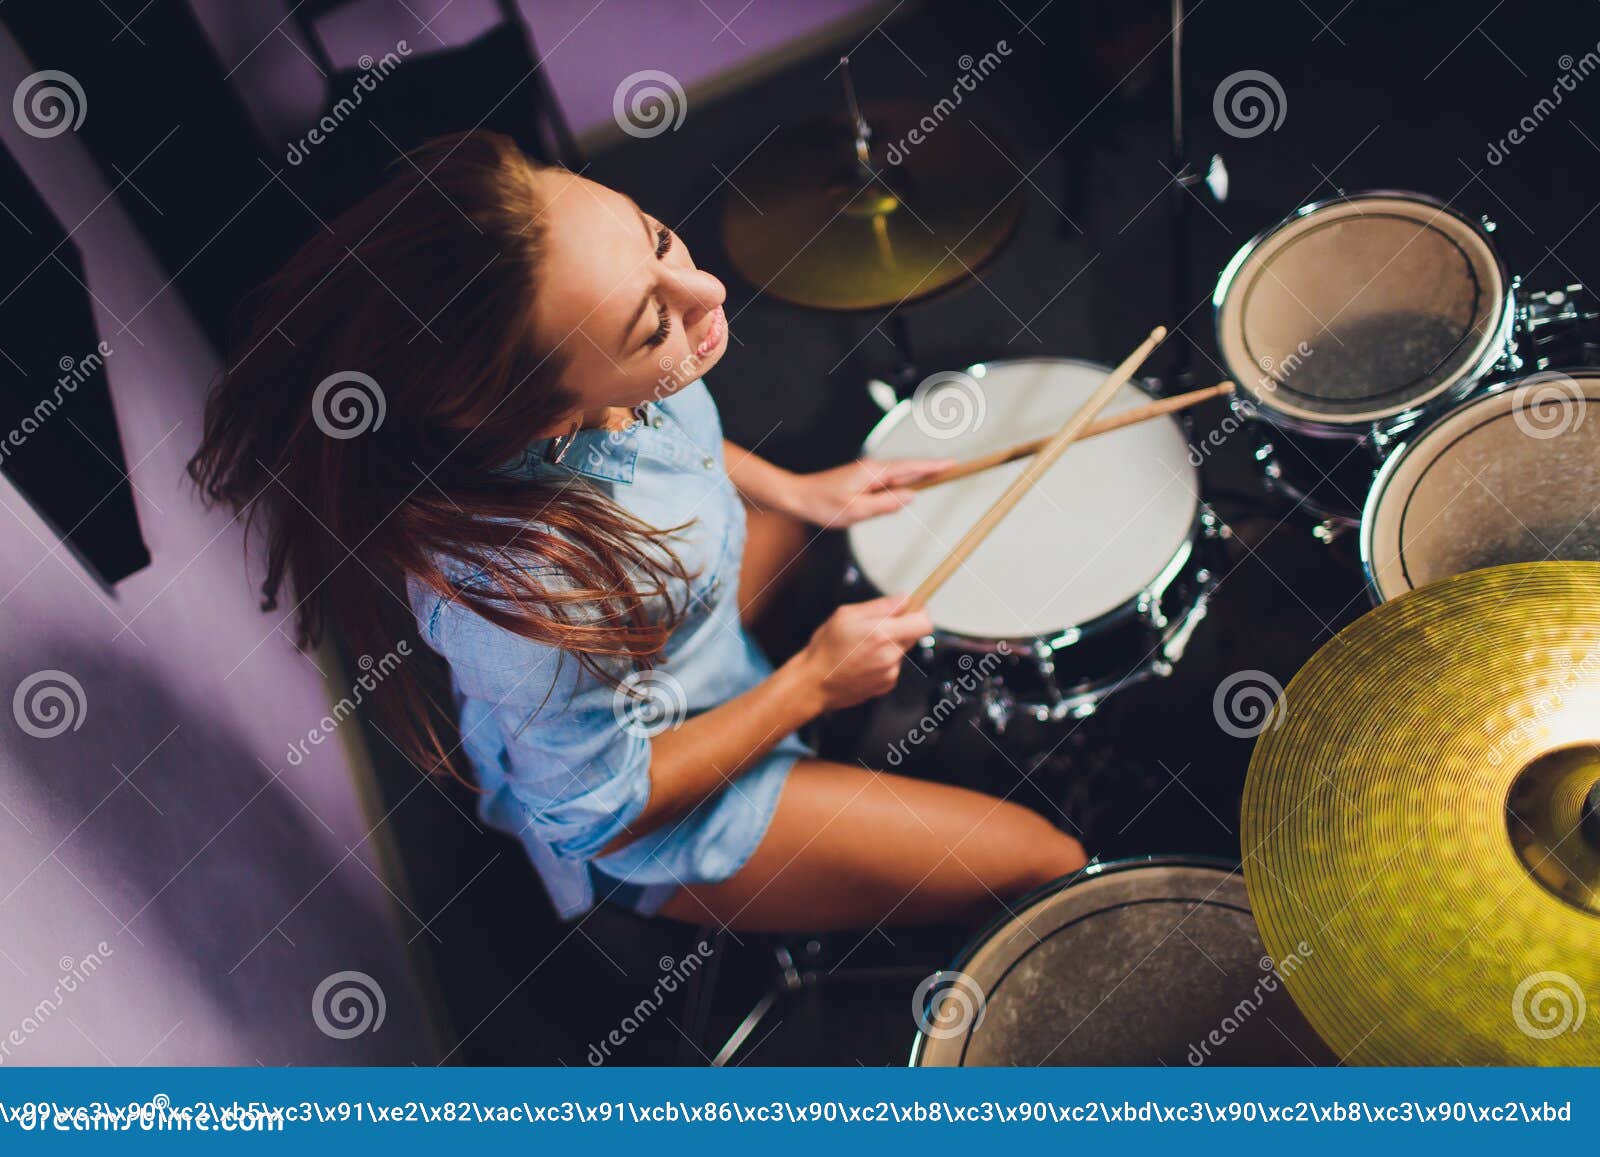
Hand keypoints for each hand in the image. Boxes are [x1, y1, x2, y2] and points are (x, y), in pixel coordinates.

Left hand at [785, 458, 954, 527]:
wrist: (798, 497)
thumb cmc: (822, 504)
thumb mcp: (856, 510)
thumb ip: (885, 504)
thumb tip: (910, 497)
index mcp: (874, 473)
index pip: (910, 467)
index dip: (933, 466)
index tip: (953, 464)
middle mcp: (873, 469)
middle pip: (909, 468)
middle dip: (932, 468)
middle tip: (956, 469)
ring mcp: (868, 474)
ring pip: (899, 475)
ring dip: (919, 475)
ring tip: (941, 476)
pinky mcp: (863, 481)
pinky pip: (889, 481)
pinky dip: (903, 482)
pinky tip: (910, 488)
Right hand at [791, 594, 933, 711]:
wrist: (814, 684)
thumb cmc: (825, 649)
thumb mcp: (846, 614)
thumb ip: (880, 606)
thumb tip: (904, 600)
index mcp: (882, 634)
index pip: (924, 623)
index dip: (920, 612)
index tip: (913, 608)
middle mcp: (891, 655)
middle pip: (914, 634)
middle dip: (901, 626)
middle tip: (879, 625)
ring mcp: (890, 672)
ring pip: (901, 650)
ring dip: (890, 644)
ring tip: (864, 646)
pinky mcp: (887, 684)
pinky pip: (893, 665)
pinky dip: (883, 660)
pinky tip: (863, 661)